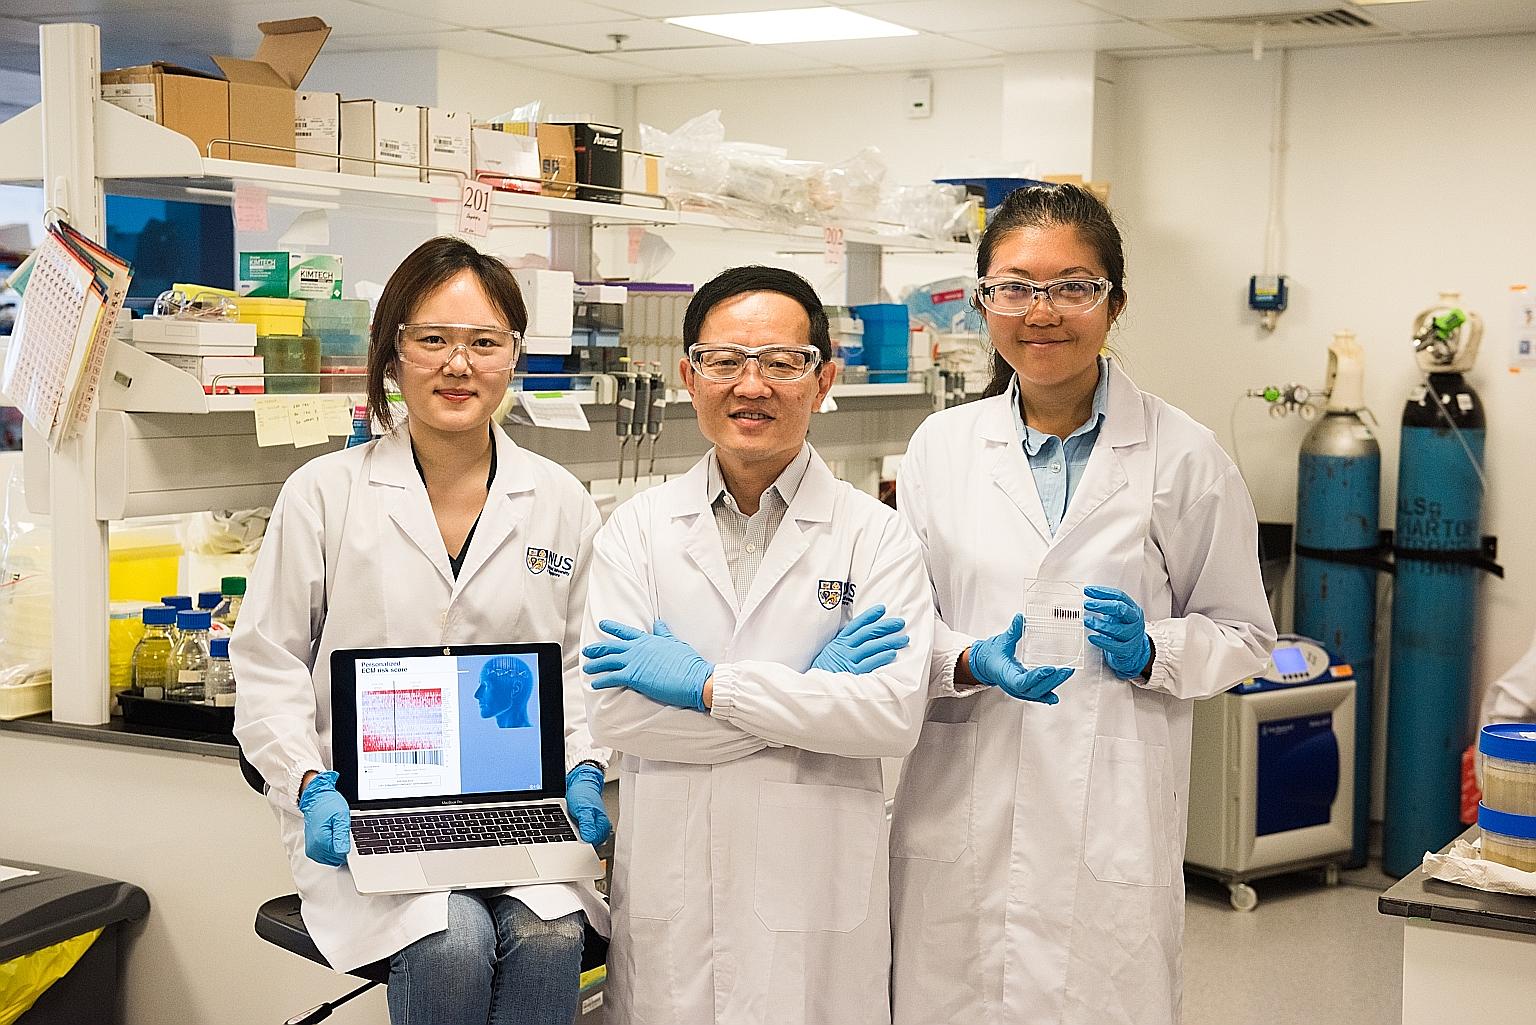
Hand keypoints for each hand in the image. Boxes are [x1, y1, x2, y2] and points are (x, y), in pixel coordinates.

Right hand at [298, 771, 350, 866]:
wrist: (316, 799)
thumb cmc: (328, 804)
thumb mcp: (341, 817)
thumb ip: (341, 835)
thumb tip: (343, 852)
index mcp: (321, 840)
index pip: (340, 855)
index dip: (346, 845)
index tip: (345, 834)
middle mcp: (314, 847)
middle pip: (335, 859)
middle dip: (341, 847)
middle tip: (340, 831)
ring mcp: (311, 850)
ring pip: (330, 859)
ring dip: (336, 849)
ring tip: (335, 833)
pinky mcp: (311, 849)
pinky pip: (324, 857)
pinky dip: (330, 850)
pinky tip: (332, 838)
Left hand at [565, 764, 611, 845]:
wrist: (580, 784)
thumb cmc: (582, 793)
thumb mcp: (583, 808)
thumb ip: (587, 824)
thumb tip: (589, 838)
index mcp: (602, 825)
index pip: (592, 844)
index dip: (581, 841)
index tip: (575, 834)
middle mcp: (601, 829)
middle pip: (589, 844)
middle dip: (579, 839)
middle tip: (574, 826)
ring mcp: (595, 828)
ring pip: (585, 841)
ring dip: (577, 836)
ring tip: (574, 823)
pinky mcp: (590, 827)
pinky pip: (583, 836)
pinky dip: (576, 833)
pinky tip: (573, 825)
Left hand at [583, 619, 713, 710]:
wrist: (694, 678)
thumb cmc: (689, 663)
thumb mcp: (676, 643)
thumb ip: (664, 634)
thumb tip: (659, 623)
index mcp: (649, 640)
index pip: (626, 632)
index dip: (613, 627)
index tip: (603, 624)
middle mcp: (638, 649)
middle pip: (612, 646)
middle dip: (598, 648)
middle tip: (587, 650)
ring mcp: (635, 662)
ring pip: (608, 661)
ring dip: (595, 664)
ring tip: (587, 667)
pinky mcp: (634, 676)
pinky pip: (612, 677)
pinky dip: (601, 680)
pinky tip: (594, 683)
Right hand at [811, 604, 909, 674]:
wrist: (814, 688)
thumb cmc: (824, 671)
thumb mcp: (830, 653)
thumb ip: (843, 644)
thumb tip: (861, 636)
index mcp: (839, 642)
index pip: (856, 625)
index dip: (870, 616)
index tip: (882, 609)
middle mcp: (844, 648)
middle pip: (867, 633)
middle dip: (885, 626)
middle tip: (900, 622)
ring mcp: (848, 660)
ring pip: (871, 647)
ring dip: (889, 641)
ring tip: (904, 639)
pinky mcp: (853, 673)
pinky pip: (870, 663)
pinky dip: (881, 657)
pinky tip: (892, 653)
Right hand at [967, 613, 1073, 704]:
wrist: (984, 665)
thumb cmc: (990, 655)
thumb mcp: (1002, 641)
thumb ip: (1013, 631)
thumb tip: (1020, 617)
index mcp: (1005, 676)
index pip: (1022, 682)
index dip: (1036, 677)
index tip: (1050, 669)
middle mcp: (1013, 686)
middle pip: (1034, 689)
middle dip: (1051, 680)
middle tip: (1065, 670)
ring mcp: (1018, 690)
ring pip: (1038, 692)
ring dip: (1053, 684)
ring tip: (1066, 673)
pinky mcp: (1023, 690)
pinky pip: (1036, 694)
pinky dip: (1046, 695)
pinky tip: (1055, 697)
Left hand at [1083, 584, 1151, 679]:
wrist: (1134, 651)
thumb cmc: (1122, 629)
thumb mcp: (1117, 615)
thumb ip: (1105, 606)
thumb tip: (1087, 597)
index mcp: (1132, 609)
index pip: (1119, 596)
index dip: (1103, 592)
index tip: (1088, 591)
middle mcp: (1135, 621)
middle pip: (1121, 610)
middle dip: (1102, 605)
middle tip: (1087, 604)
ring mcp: (1133, 636)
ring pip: (1117, 629)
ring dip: (1100, 624)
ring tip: (1086, 620)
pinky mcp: (1128, 650)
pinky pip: (1115, 646)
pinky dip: (1102, 641)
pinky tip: (1092, 637)